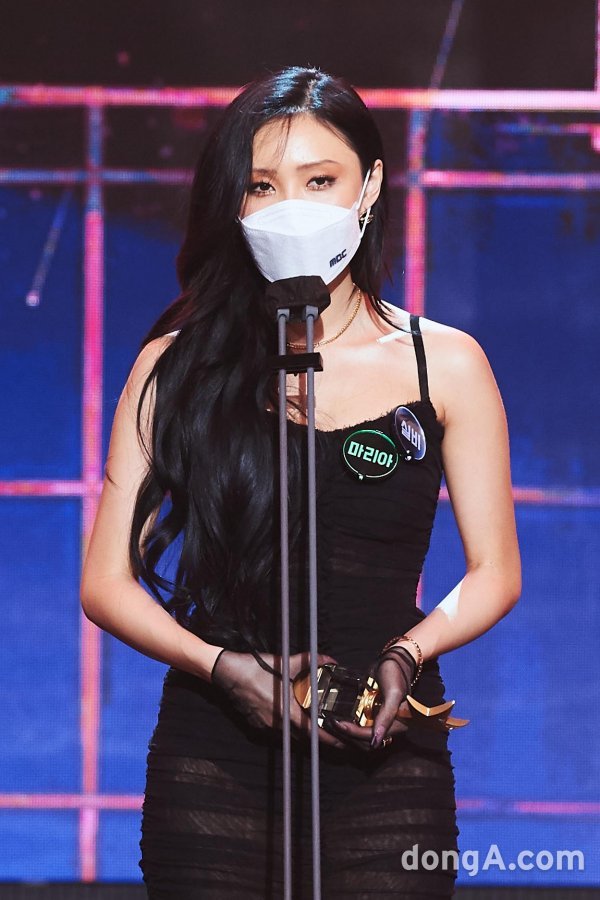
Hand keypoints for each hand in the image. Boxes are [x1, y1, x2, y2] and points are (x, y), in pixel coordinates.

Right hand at [211, 649, 348, 748]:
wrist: (226, 672)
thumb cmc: (255, 668)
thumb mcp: (285, 663)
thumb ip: (308, 661)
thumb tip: (328, 659)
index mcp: (286, 711)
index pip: (312, 732)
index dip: (329, 739)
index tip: (342, 743)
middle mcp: (276, 724)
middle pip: (302, 736)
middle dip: (316, 735)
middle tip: (329, 729)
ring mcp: (264, 726)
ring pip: (288, 733)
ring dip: (299, 729)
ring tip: (309, 719)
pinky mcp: (255, 724)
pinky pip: (274, 728)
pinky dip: (284, 724)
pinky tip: (285, 711)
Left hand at [324, 644, 416, 751]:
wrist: (393, 659)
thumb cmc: (396, 673)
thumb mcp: (393, 693)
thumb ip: (387, 716)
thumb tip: (377, 741)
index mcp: (398, 725)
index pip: (372, 738)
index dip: (355, 734)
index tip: (339, 725)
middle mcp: (388, 727)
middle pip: (365, 741)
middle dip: (348, 735)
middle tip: (332, 723)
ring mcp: (378, 721)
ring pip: (360, 736)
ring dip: (346, 732)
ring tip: (331, 722)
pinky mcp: (371, 715)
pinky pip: (358, 725)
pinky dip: (348, 724)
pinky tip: (336, 718)